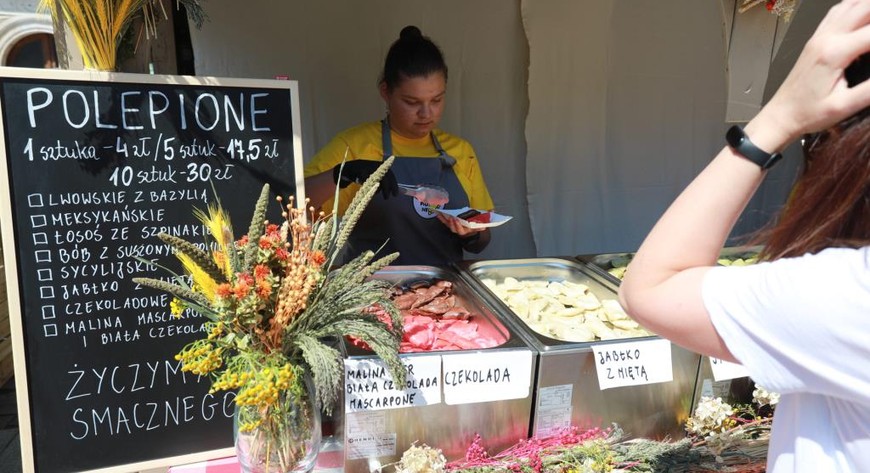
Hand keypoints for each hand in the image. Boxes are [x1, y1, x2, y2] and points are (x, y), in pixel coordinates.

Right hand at [332, 160, 397, 197]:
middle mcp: (375, 165)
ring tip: (379, 195)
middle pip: (385, 176)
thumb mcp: (375, 177)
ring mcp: (367, 167)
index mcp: (380, 166)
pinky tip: (370, 190)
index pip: (390, 174)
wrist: (347, 169)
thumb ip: (384, 182)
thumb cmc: (364, 174)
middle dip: (387, 187)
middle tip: (387, 197)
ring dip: (379, 188)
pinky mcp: (359, 170)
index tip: (395, 194)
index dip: (394, 184)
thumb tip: (395, 191)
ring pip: (376, 178)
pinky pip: (366, 179)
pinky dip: (369, 186)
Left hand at [436, 213, 480, 236]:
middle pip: (453, 228)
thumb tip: (487, 222)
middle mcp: (457, 230)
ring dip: (443, 219)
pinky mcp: (449, 224)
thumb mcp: (479, 226)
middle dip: (452, 223)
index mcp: (464, 231)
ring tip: (441, 213)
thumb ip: (481, 225)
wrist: (469, 230)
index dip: (458, 225)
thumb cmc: (474, 226)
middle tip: (451, 217)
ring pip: (447, 224)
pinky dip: (440, 217)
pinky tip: (437, 213)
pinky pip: (444, 221)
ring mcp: (453, 227)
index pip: (460, 230)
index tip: (457, 220)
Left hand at [751, 0, 869, 148]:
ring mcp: (819, 36)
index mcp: (834, 53)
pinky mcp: (815, 39)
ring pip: (851, 4)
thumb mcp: (844, 106)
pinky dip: (857, 5)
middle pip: (864, 8)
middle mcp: (826, 38)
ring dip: (869, 6)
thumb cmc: (808, 114)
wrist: (780, 115)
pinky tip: (865, 10)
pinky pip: (838, 10)